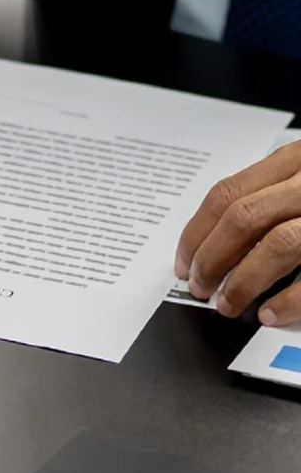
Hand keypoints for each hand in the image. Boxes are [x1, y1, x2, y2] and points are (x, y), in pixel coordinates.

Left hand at [175, 141, 300, 326]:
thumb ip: (272, 196)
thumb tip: (213, 243)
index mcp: (298, 158)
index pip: (227, 193)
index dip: (196, 233)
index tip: (183, 262)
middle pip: (243, 218)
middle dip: (211, 260)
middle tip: (199, 288)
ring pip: (278, 242)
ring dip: (242, 281)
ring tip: (228, 306)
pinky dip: (290, 297)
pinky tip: (270, 313)